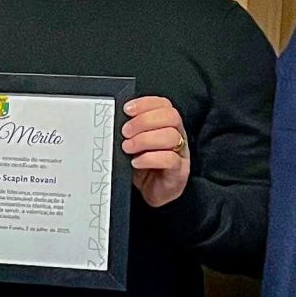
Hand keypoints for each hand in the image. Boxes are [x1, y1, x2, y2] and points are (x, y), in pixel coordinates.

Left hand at [123, 95, 190, 209]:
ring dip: (144, 140)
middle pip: (171, 116)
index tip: (127, 109)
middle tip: (125, 132)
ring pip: (171, 136)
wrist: (152, 192)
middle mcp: (178, 136)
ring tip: (127, 148)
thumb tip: (114, 120)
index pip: (164, 105)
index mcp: (168, 125)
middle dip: (144, 121)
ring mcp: (181, 154)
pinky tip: (136, 162)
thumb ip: (130, 131)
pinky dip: (149, 159)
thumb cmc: (143, 166)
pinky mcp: (179, 172)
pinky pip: (170, 160)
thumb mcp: (134, 144)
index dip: (146, 104)